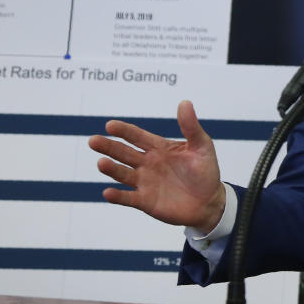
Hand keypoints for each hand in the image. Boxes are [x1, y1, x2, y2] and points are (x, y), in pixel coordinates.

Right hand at [89, 100, 225, 232]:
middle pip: (124, 152)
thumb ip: (191, 127)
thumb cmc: (205, 171)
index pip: (137, 136)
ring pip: (123, 174)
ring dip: (111, 168)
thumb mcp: (202, 146)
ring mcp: (144, 182)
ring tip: (102, 163)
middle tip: (93, 140)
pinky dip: (117, 196)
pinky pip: (128, 198)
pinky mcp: (145, 201)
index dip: (124, 131)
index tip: (110, 125)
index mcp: (158, 148)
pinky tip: (107, 192)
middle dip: (109, 146)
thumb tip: (185, 102)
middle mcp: (147, 163)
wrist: (210, 202)